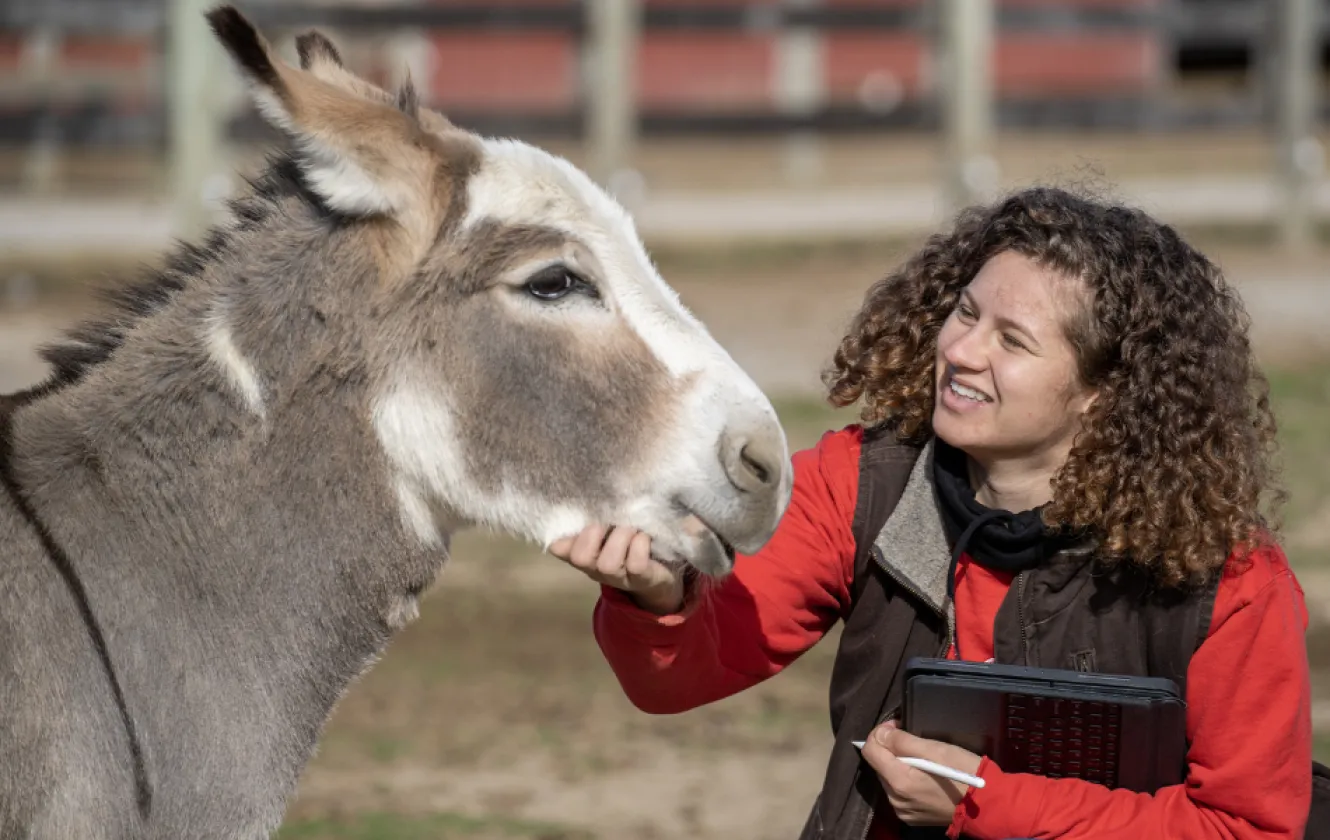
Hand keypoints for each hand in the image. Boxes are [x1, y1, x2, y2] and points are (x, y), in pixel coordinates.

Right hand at [548, 524, 685, 615]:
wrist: (660, 571)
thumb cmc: (630, 541)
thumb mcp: (609, 528)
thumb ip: (594, 517)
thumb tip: (581, 502)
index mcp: (583, 552)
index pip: (558, 547)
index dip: (565, 533)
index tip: (585, 514)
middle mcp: (596, 568)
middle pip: (580, 558)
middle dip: (595, 533)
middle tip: (612, 520)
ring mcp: (618, 577)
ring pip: (608, 564)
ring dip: (621, 536)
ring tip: (633, 527)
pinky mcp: (641, 579)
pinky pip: (635, 565)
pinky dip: (640, 545)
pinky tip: (645, 537)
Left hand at [860, 720, 983, 826]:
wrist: (988, 805)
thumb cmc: (964, 772)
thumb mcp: (935, 748)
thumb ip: (902, 741)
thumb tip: (880, 733)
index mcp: (899, 781)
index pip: (870, 751)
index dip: (880, 733)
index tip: (897, 726)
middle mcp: (895, 799)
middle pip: (879, 765)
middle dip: (890, 748)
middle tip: (911, 739)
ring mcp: (903, 811)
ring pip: (888, 779)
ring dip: (898, 765)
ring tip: (921, 758)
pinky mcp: (911, 817)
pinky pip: (899, 793)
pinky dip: (905, 781)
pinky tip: (924, 776)